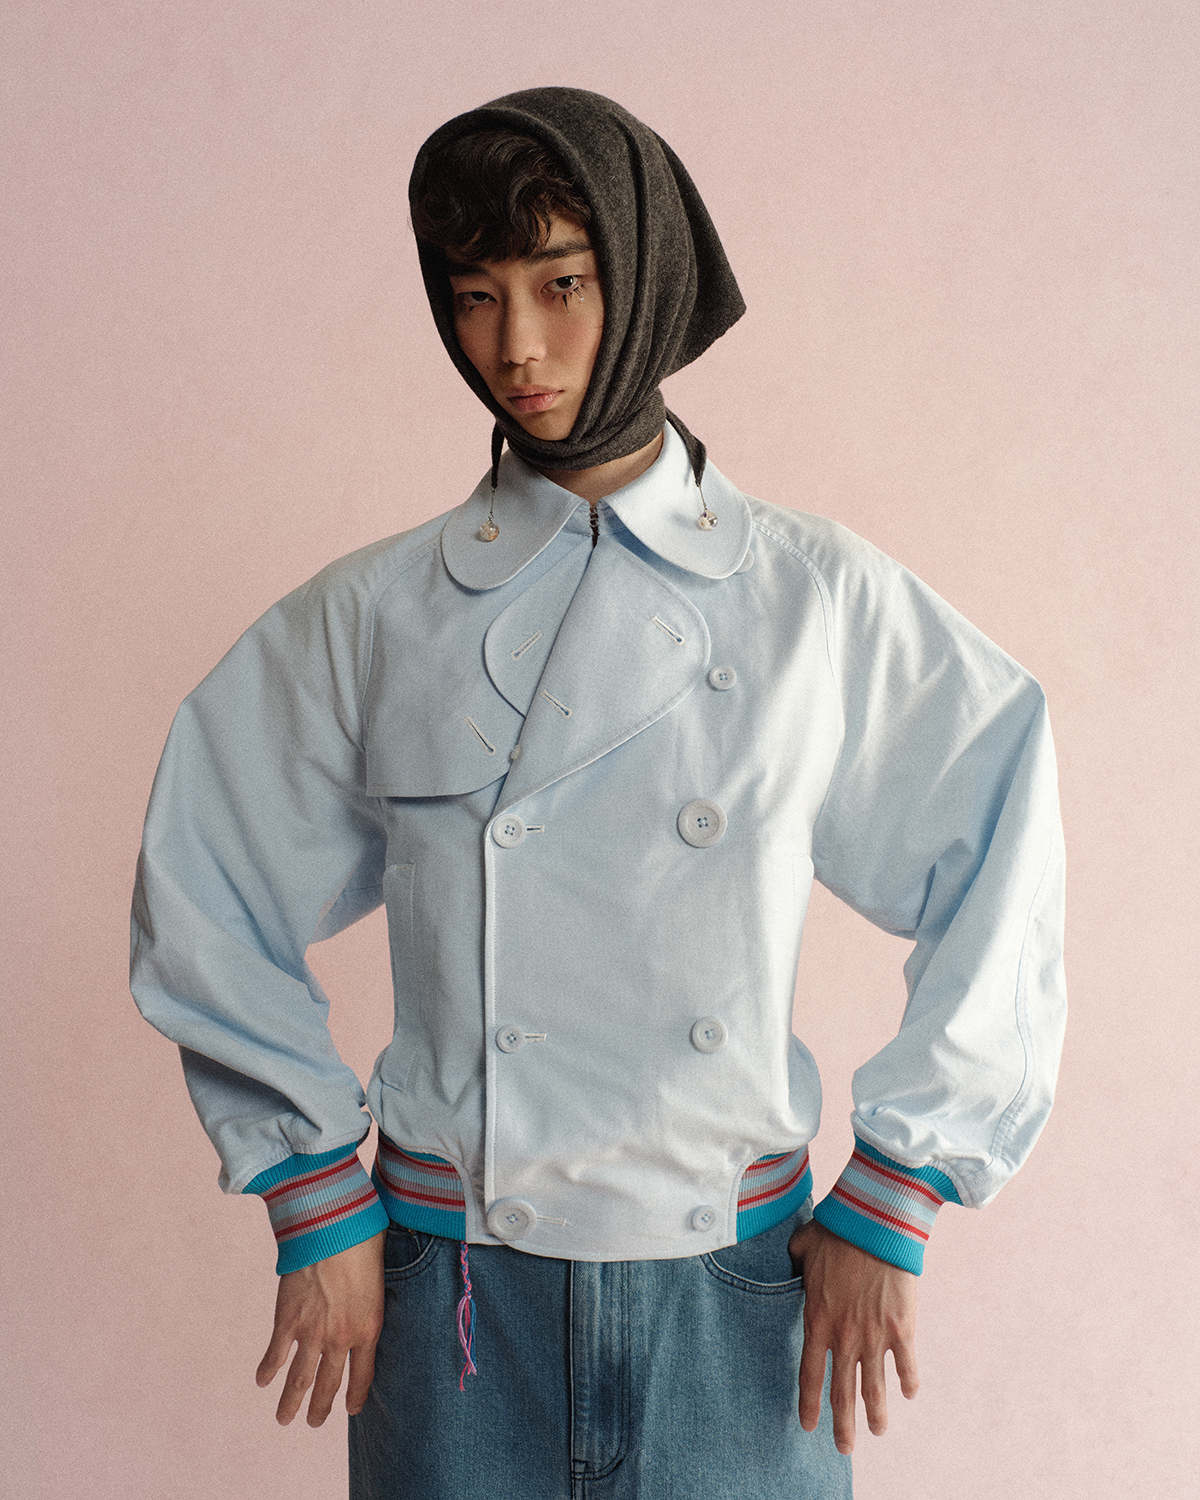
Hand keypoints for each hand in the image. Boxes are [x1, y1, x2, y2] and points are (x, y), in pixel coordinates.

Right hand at [255, 1230, 385, 1426]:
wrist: (333, 1226)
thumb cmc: (363, 1240)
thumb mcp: (380, 1276)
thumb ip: (372, 1298)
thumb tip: (368, 1297)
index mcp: (369, 1328)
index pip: (364, 1375)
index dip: (356, 1395)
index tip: (351, 1409)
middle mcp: (340, 1338)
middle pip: (329, 1385)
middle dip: (321, 1408)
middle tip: (315, 1423)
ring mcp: (312, 1332)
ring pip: (299, 1380)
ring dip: (290, 1403)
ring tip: (284, 1420)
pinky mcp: (287, 1320)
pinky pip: (275, 1355)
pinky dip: (267, 1370)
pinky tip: (262, 1381)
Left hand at [788, 1218, 917, 1454]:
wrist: (873, 1223)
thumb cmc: (835, 1230)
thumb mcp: (802, 1246)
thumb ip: (795, 1263)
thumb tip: (792, 1263)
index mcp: (817, 1321)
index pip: (810, 1375)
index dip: (809, 1404)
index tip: (809, 1425)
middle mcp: (845, 1337)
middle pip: (842, 1393)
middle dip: (843, 1425)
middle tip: (844, 1448)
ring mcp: (875, 1336)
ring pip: (875, 1389)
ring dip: (876, 1414)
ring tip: (876, 1430)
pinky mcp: (903, 1328)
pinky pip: (906, 1366)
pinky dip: (908, 1382)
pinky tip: (907, 1393)